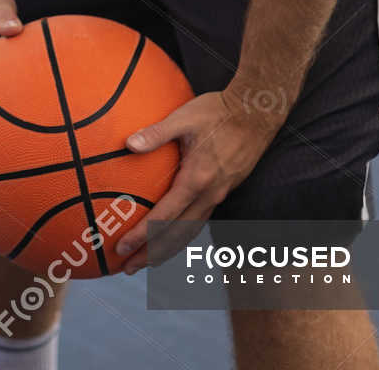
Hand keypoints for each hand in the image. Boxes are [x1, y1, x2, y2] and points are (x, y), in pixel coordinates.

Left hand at [112, 88, 285, 273]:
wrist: (258, 111)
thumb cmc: (219, 111)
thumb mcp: (184, 117)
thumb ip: (156, 133)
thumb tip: (128, 144)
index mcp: (197, 180)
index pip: (164, 217)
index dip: (142, 235)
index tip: (121, 247)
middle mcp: (210, 194)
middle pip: (177, 234)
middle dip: (151, 254)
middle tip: (127, 267)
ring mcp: (219, 194)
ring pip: (191, 231)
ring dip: (167, 249)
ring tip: (145, 261)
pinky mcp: (224, 189)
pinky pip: (200, 219)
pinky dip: (183, 233)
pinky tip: (171, 234)